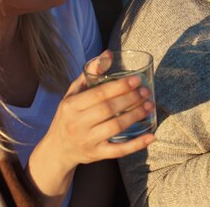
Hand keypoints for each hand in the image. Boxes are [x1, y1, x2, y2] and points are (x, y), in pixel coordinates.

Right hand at [27, 51, 154, 199]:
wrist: (58, 149)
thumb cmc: (68, 116)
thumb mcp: (72, 94)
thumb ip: (89, 74)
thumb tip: (108, 54)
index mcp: (71, 105)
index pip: (98, 94)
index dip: (119, 86)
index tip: (136, 80)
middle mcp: (77, 123)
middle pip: (109, 109)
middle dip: (131, 99)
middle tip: (146, 92)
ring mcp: (87, 141)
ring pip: (115, 128)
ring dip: (135, 116)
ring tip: (149, 106)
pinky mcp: (96, 154)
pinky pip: (119, 150)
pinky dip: (136, 144)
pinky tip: (151, 136)